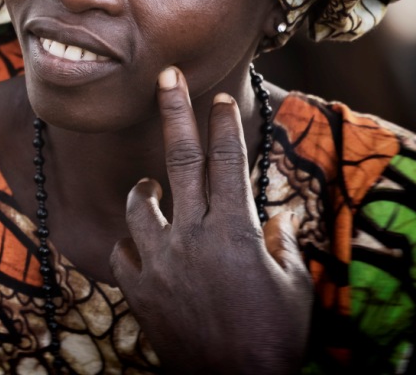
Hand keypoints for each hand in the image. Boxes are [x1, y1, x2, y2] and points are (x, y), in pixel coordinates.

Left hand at [110, 66, 312, 373]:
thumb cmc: (272, 338)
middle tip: (166, 77)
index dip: (224, 124)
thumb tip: (273, 218)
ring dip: (144, 187)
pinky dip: (130, 244)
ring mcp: (161, 261)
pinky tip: (141, 246)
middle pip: (181, 158)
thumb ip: (281, 244)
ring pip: (139, 202)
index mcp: (234, 230)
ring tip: (151, 186)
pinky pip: (122, 252)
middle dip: (174, 111)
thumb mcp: (293, 287)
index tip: (221, 96)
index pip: (228, 160)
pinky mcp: (140, 289)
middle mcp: (193, 236)